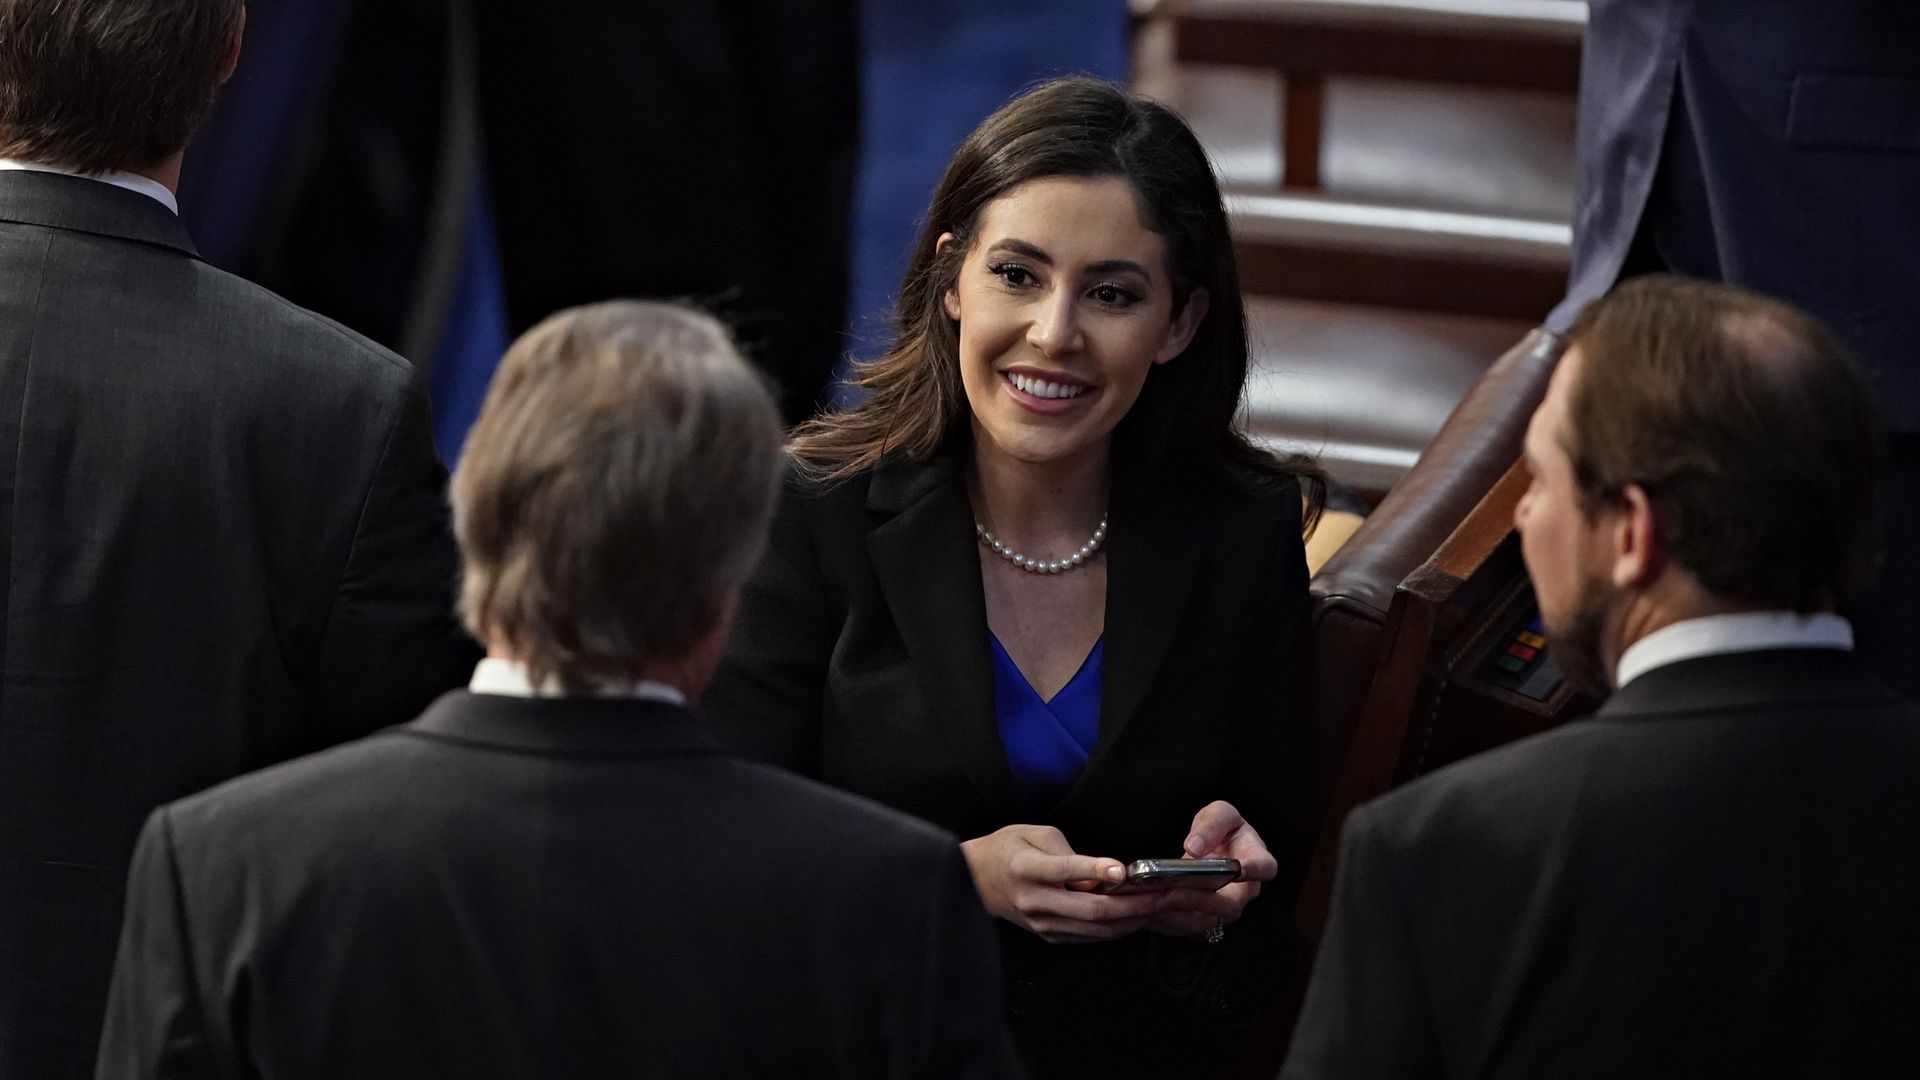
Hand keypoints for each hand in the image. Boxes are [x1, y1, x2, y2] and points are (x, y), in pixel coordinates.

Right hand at [960, 825, 1163, 943]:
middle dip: (1132, 905)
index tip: (1123, 870)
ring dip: (1130, 921)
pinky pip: (1088, 937)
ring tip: (1157, 907)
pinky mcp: (1048, 935)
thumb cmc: (1006, 850)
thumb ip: (1067, 851)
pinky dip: (1115, 929)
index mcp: (1026, 868)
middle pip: (1090, 910)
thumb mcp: (1033, 832)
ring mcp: (1042, 923)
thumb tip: (1101, 872)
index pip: (1066, 870)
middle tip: (1161, 895)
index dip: (1097, 870)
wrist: (974, 880)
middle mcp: (1034, 900)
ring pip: (1095, 930)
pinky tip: (1135, 918)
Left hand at [1149, 800, 1277, 938]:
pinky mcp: (1204, 919)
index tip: (1238, 869)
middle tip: (1173, 892)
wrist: (1207, 846)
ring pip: (1207, 921)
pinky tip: (1147, 908)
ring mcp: (1224, 909)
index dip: (1254, 871)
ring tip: (1152, 902)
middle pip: (1230, 905)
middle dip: (1200, 901)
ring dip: (1178, 914)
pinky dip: (1166, 920)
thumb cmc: (1219, 829)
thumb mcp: (1219, 813)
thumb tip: (1195, 848)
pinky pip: (1187, 927)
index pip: (1265, 867)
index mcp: (1256, 859)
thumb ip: (1211, 825)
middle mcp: (1244, 890)